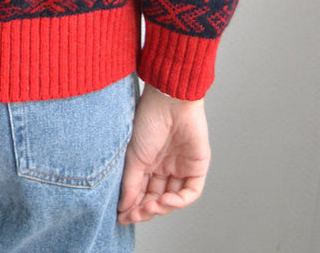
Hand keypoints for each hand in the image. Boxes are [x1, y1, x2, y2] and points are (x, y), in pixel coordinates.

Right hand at [117, 83, 210, 224]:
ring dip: (161, 207)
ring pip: (173, 199)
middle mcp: (164, 166)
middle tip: (135, 214)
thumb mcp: (133, 156)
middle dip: (146, 209)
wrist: (169, 102)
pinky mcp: (197, 167)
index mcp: (148, 162)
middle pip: (156, 198)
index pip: (141, 191)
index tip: (122, 217)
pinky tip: (165, 200)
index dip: (133, 206)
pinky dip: (178, 201)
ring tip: (150, 206)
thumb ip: (130, 184)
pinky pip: (191, 192)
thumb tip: (123, 208)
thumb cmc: (148, 119)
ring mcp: (181, 167)